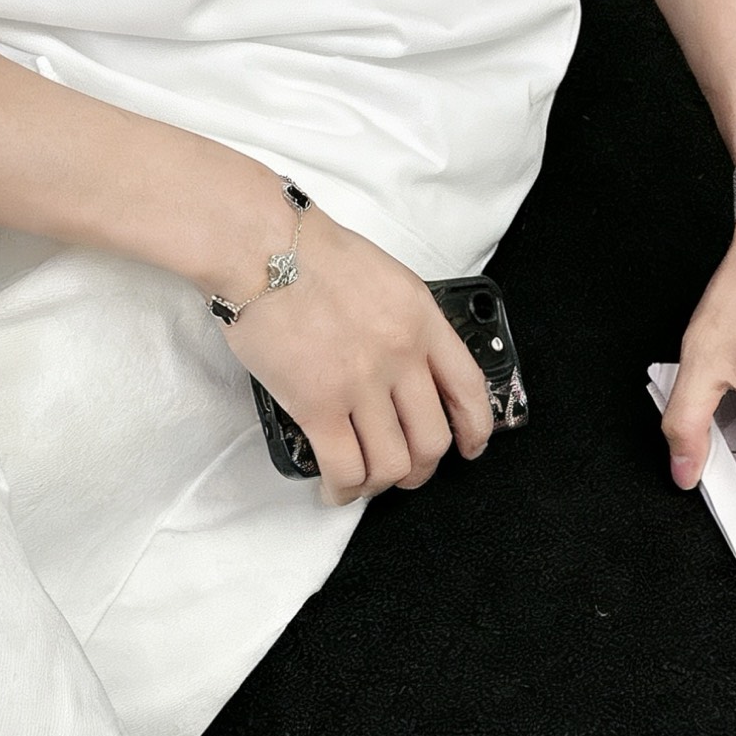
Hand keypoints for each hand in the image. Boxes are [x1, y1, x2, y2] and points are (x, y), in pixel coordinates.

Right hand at [219, 206, 493, 504]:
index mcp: (421, 319)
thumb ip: (403, 321)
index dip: (475, 428)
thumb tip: (402, 366)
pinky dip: (343, 490)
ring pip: (393, 463)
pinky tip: (333, 488)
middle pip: (433, 439)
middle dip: (422, 469)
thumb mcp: (383, 277)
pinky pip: (346, 468)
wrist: (260, 246)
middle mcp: (401, 355)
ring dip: (380, 483)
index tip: (470, 445)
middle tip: (404, 471)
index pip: (468, 388)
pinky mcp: (317, 404)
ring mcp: (362, 383)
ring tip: (362, 482)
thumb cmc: (306, 250)